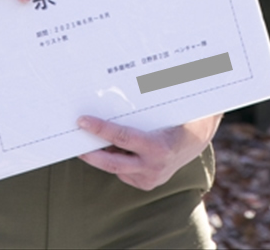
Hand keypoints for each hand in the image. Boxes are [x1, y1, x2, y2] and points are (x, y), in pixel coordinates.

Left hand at [77, 114, 221, 190]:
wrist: (197, 138)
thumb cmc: (178, 115)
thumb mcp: (165, 107)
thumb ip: (145, 103)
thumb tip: (119, 86)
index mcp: (159, 147)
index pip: (122, 138)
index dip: (100, 129)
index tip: (82, 120)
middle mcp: (154, 167)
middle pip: (112, 162)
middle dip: (89, 152)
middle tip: (72, 140)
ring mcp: (150, 178)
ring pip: (116, 167)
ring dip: (100, 155)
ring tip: (84, 139)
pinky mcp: (146, 183)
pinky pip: (124, 170)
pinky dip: (114, 158)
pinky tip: (106, 146)